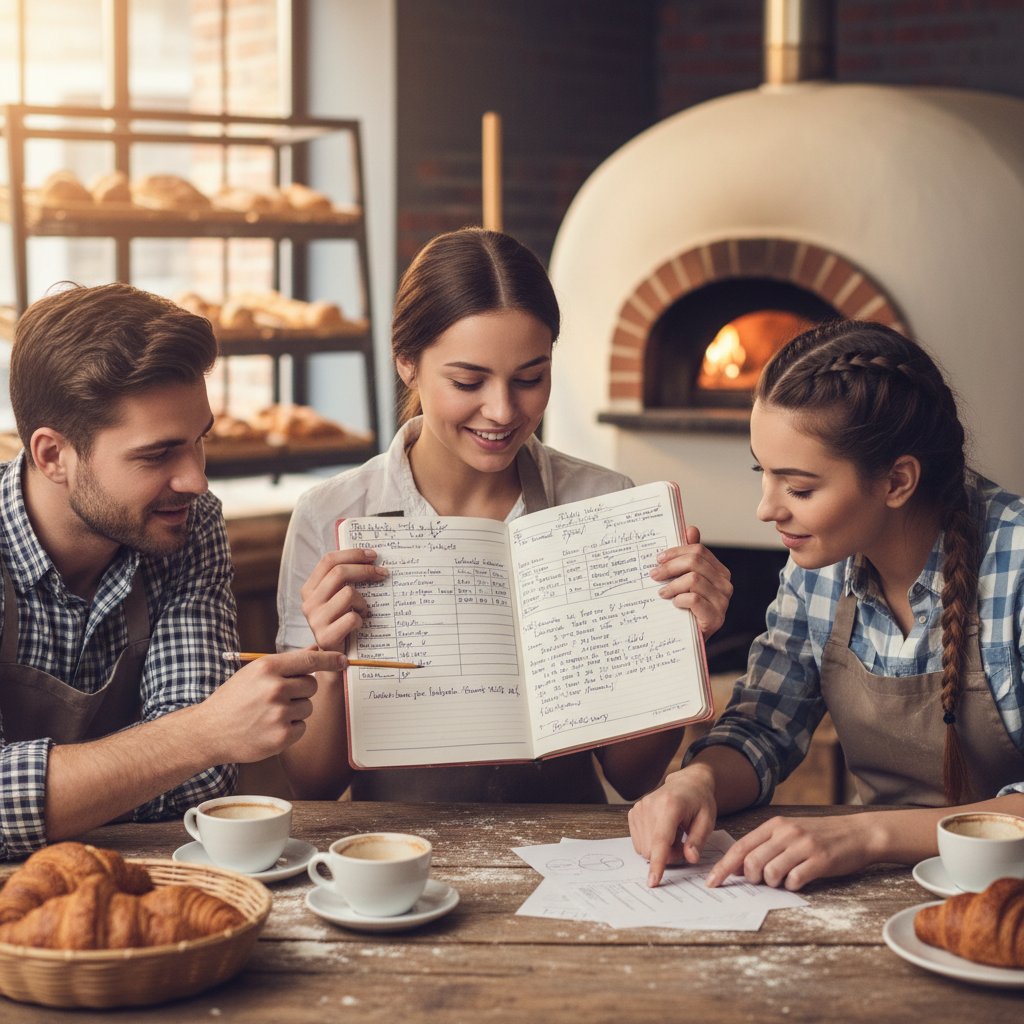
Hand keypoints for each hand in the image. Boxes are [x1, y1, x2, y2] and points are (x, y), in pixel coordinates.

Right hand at [201, 648, 346, 763]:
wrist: (208, 731)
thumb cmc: (233, 699)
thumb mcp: (254, 673)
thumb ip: (286, 663)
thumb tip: (315, 649)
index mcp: (267, 667)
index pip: (309, 660)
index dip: (330, 660)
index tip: (343, 661)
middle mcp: (275, 688)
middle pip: (312, 685)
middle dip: (302, 691)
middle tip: (280, 697)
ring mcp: (278, 713)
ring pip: (308, 707)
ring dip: (295, 711)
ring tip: (270, 713)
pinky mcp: (281, 737)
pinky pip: (302, 727)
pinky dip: (291, 729)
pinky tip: (270, 727)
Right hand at [300, 548, 388, 651]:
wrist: (334, 660)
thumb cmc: (342, 623)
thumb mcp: (339, 599)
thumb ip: (345, 581)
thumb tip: (371, 558)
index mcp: (310, 589)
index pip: (328, 560)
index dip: (352, 554)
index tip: (373, 555)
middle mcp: (309, 602)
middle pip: (339, 572)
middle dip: (365, 570)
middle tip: (382, 573)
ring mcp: (315, 620)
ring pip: (349, 594)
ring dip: (363, 602)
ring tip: (363, 610)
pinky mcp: (325, 637)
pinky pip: (352, 617)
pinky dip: (362, 619)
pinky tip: (360, 625)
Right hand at [628, 763, 717, 886]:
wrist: (686, 783)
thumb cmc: (699, 801)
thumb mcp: (707, 821)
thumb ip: (698, 841)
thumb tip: (690, 858)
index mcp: (670, 805)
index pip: (661, 840)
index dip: (657, 862)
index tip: (653, 881)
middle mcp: (649, 806)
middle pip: (651, 849)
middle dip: (668, 855)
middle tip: (683, 843)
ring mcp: (639, 808)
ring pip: (644, 848)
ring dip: (660, 850)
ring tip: (674, 835)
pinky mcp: (633, 813)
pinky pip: (639, 842)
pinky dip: (651, 844)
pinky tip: (663, 832)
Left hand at [650, 525, 731, 637]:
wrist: (687, 641)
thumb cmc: (684, 609)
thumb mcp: (682, 581)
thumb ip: (688, 557)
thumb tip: (691, 529)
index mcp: (718, 572)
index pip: (698, 551)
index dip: (676, 552)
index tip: (658, 559)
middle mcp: (725, 585)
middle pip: (695, 562)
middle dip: (670, 566)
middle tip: (653, 575)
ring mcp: (723, 602)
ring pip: (693, 579)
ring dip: (672, 585)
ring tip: (661, 593)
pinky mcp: (716, 618)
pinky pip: (694, 599)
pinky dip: (679, 599)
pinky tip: (673, 604)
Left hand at [705, 814, 880, 890]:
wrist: (857, 833)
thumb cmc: (820, 835)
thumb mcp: (789, 833)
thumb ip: (764, 846)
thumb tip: (737, 868)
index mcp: (775, 825)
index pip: (740, 847)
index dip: (723, 867)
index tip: (712, 882)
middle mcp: (786, 833)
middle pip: (752, 862)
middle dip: (752, 879)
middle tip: (764, 880)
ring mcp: (803, 845)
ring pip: (771, 873)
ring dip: (773, 883)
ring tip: (785, 878)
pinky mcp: (820, 860)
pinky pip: (795, 880)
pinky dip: (793, 886)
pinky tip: (801, 879)